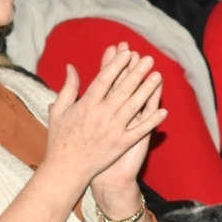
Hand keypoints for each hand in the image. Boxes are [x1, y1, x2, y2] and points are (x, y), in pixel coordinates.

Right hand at [43, 45, 165, 190]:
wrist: (67, 169)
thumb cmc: (60, 138)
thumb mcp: (58, 110)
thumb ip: (67, 88)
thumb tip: (71, 67)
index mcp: (85, 105)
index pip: (104, 80)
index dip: (116, 65)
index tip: (126, 52)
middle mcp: (101, 115)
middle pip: (122, 90)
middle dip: (136, 73)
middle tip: (148, 59)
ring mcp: (113, 130)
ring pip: (134, 106)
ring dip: (147, 91)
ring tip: (157, 76)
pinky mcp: (121, 144)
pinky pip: (139, 130)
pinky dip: (151, 121)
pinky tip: (163, 110)